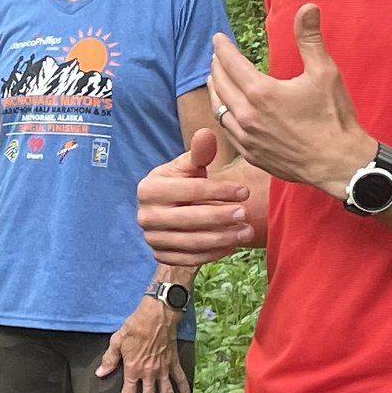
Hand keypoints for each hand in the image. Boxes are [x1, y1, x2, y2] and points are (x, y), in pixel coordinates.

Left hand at [98, 304, 190, 392]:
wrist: (157, 314)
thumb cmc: (135, 326)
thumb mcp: (117, 341)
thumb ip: (110, 359)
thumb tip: (101, 373)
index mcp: (133, 369)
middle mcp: (149, 373)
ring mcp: (163, 368)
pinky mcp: (173, 361)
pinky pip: (179, 378)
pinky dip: (184, 388)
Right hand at [139, 128, 256, 265]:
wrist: (167, 209)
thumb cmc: (182, 183)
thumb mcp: (189, 166)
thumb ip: (199, 153)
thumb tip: (207, 134)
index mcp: (149, 188)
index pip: (190, 190)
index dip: (219, 190)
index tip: (245, 191)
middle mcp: (145, 215)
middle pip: (189, 218)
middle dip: (221, 216)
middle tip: (246, 214)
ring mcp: (151, 238)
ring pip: (191, 242)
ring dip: (222, 238)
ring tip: (246, 232)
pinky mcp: (160, 255)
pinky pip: (189, 259)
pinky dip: (212, 253)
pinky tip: (232, 245)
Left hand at [206, 13, 373, 192]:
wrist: (339, 164)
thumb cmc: (334, 118)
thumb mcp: (325, 72)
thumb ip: (310, 39)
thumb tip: (307, 7)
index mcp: (261, 93)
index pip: (231, 63)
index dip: (223, 48)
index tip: (217, 38)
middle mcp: (247, 116)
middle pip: (220, 85)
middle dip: (216, 67)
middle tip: (216, 56)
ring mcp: (247, 138)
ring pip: (219, 109)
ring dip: (215, 91)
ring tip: (215, 80)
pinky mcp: (252, 155)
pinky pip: (228, 131)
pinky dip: (223, 115)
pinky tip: (228, 112)